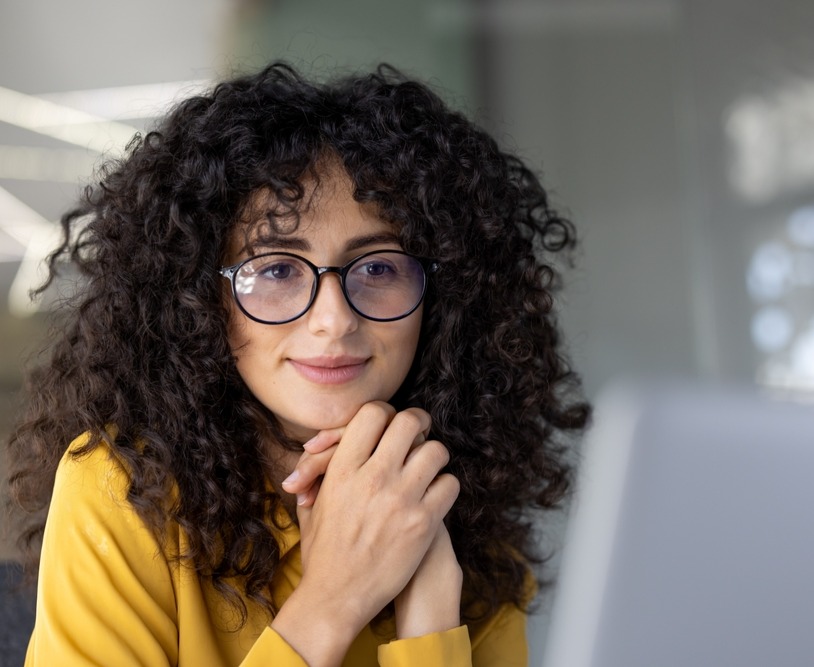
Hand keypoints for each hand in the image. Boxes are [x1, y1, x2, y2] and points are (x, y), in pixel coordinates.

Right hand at [271, 402, 459, 666]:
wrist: (336, 598)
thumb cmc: (322, 551)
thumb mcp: (313, 504)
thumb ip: (323, 470)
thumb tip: (333, 442)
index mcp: (343, 468)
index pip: (373, 412)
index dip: (387, 414)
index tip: (391, 427)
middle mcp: (373, 477)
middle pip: (410, 422)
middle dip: (418, 425)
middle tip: (418, 437)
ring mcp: (400, 499)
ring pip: (437, 451)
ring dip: (435, 458)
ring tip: (428, 469)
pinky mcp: (423, 523)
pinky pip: (450, 485)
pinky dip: (445, 488)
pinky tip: (434, 498)